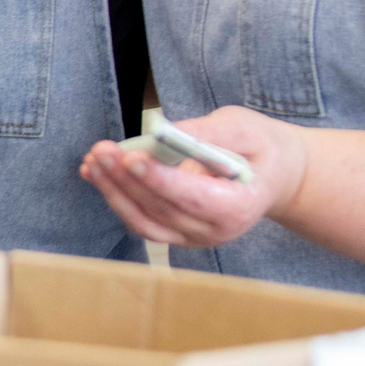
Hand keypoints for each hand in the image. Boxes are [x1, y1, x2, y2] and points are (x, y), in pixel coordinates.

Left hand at [78, 107, 302, 250]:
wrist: (271, 174)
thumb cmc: (259, 148)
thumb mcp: (243, 128)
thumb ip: (207, 133)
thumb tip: (163, 134)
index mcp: (240, 205)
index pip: (195, 199)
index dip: (162, 181)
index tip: (131, 160)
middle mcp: (216, 230)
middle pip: (163, 210)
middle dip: (127, 180)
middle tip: (102, 151)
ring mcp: (194, 237)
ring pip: (145, 221)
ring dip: (114, 191)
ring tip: (93, 160)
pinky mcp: (176, 233)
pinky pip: (141, 220)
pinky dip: (116, 197)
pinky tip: (95, 173)